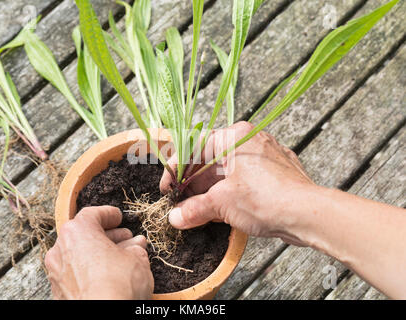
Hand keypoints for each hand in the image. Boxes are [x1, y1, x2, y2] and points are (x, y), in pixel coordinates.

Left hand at [45, 206, 153, 299]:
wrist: (102, 316)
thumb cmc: (118, 283)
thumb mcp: (137, 259)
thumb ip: (135, 248)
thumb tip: (136, 245)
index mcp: (77, 231)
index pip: (93, 214)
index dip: (109, 214)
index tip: (118, 217)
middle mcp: (61, 248)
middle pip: (85, 234)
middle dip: (109, 236)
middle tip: (127, 238)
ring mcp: (56, 271)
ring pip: (80, 254)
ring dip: (100, 253)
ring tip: (123, 258)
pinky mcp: (58, 291)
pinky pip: (75, 273)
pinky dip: (90, 270)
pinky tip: (109, 276)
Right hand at [160, 121, 315, 245]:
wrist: (309, 214)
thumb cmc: (267, 198)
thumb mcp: (222, 203)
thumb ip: (194, 208)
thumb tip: (176, 217)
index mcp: (235, 137)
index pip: (194, 147)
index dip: (175, 169)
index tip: (167, 189)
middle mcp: (250, 141)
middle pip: (210, 159)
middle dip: (192, 183)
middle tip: (179, 203)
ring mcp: (264, 156)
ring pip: (227, 171)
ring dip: (209, 191)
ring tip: (196, 212)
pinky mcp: (275, 173)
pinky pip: (243, 179)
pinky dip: (228, 193)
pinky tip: (219, 212)